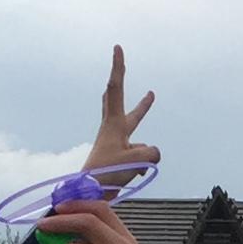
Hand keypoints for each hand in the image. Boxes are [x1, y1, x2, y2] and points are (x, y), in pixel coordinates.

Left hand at [83, 47, 158, 186]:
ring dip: (142, 154)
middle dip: (129, 92)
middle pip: (121, 104)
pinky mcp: (117, 159)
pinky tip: (129, 178)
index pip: (116, 88)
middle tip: (125, 71)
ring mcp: (115, 145)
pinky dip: (140, 168)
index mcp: (114, 123)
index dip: (118, 67)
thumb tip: (152, 154)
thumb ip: (153, 152)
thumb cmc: (108, 174)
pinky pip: (140, 161)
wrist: (89, 195)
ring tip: (131, 168)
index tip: (117, 48)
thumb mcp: (139, 160)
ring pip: (139, 144)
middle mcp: (112, 130)